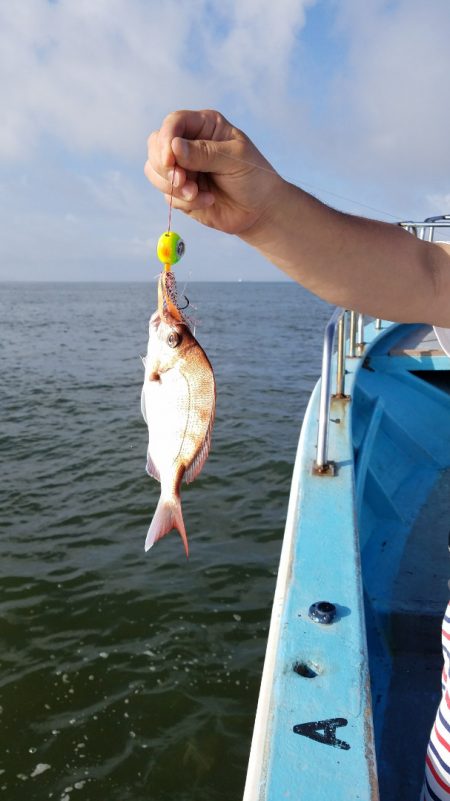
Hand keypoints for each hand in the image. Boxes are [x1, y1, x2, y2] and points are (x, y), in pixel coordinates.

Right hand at [145, 109, 282, 235]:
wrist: (260, 210)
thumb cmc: (254, 177)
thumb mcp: (235, 159)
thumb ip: (204, 153)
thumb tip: (174, 147)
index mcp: (204, 126)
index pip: (174, 123)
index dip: (166, 139)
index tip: (169, 161)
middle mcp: (189, 144)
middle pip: (156, 145)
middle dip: (163, 166)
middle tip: (181, 181)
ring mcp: (183, 168)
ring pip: (154, 171)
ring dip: (171, 186)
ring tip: (195, 194)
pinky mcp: (180, 192)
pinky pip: (167, 195)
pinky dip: (183, 201)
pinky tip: (207, 201)